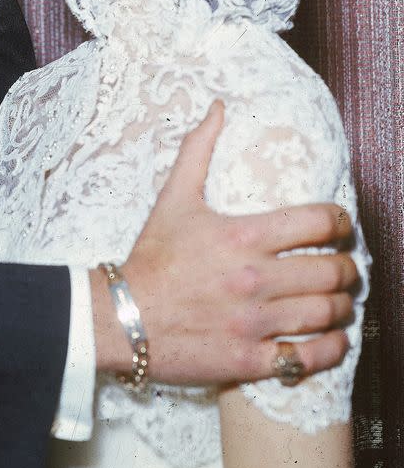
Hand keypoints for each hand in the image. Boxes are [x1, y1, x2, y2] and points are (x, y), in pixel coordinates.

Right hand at [100, 103, 357, 384]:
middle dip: (347, 269)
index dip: (341, 223)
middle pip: (331, 271)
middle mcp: (253, 278)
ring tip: (340, 302)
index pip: (318, 222)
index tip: (342, 228)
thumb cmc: (150, 258)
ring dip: (342, 307)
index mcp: (242, 235)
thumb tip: (217, 108)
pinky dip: (330, 349)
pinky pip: (307, 357)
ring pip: (325, 313)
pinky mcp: (248, 359)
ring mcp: (253, 322)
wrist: (120, 318)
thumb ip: (198, 151)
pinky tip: (331, 340)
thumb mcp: (173, 199)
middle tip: (345, 268)